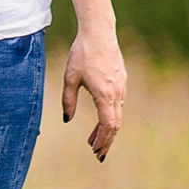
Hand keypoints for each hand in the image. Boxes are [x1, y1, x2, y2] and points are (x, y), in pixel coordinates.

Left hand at [61, 25, 125, 161]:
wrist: (99, 32)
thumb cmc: (82, 54)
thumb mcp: (69, 78)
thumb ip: (68, 101)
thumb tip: (67, 119)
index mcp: (105, 95)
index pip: (108, 125)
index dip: (102, 140)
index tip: (94, 150)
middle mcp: (117, 93)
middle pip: (115, 125)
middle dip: (106, 141)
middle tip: (98, 155)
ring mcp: (121, 86)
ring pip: (117, 115)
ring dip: (106, 130)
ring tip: (92, 141)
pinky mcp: (122, 80)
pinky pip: (118, 104)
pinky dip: (110, 116)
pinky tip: (101, 119)